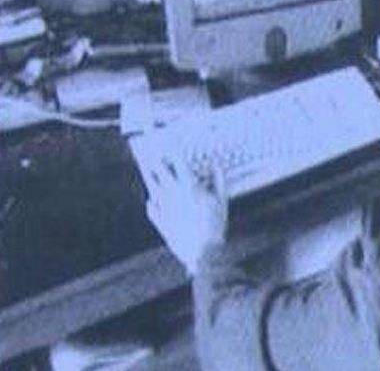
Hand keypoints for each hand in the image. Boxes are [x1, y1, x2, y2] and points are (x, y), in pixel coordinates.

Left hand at [146, 147, 227, 274]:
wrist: (202, 252)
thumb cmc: (214, 226)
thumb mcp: (222, 201)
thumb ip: (219, 181)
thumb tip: (216, 167)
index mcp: (189, 187)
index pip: (178, 161)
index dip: (172, 147)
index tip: (166, 138)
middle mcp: (173, 195)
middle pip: (160, 171)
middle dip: (155, 158)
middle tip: (148, 149)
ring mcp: (165, 209)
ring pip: (153, 188)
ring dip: (149, 176)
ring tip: (146, 169)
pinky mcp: (161, 223)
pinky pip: (152, 210)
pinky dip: (151, 204)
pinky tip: (150, 201)